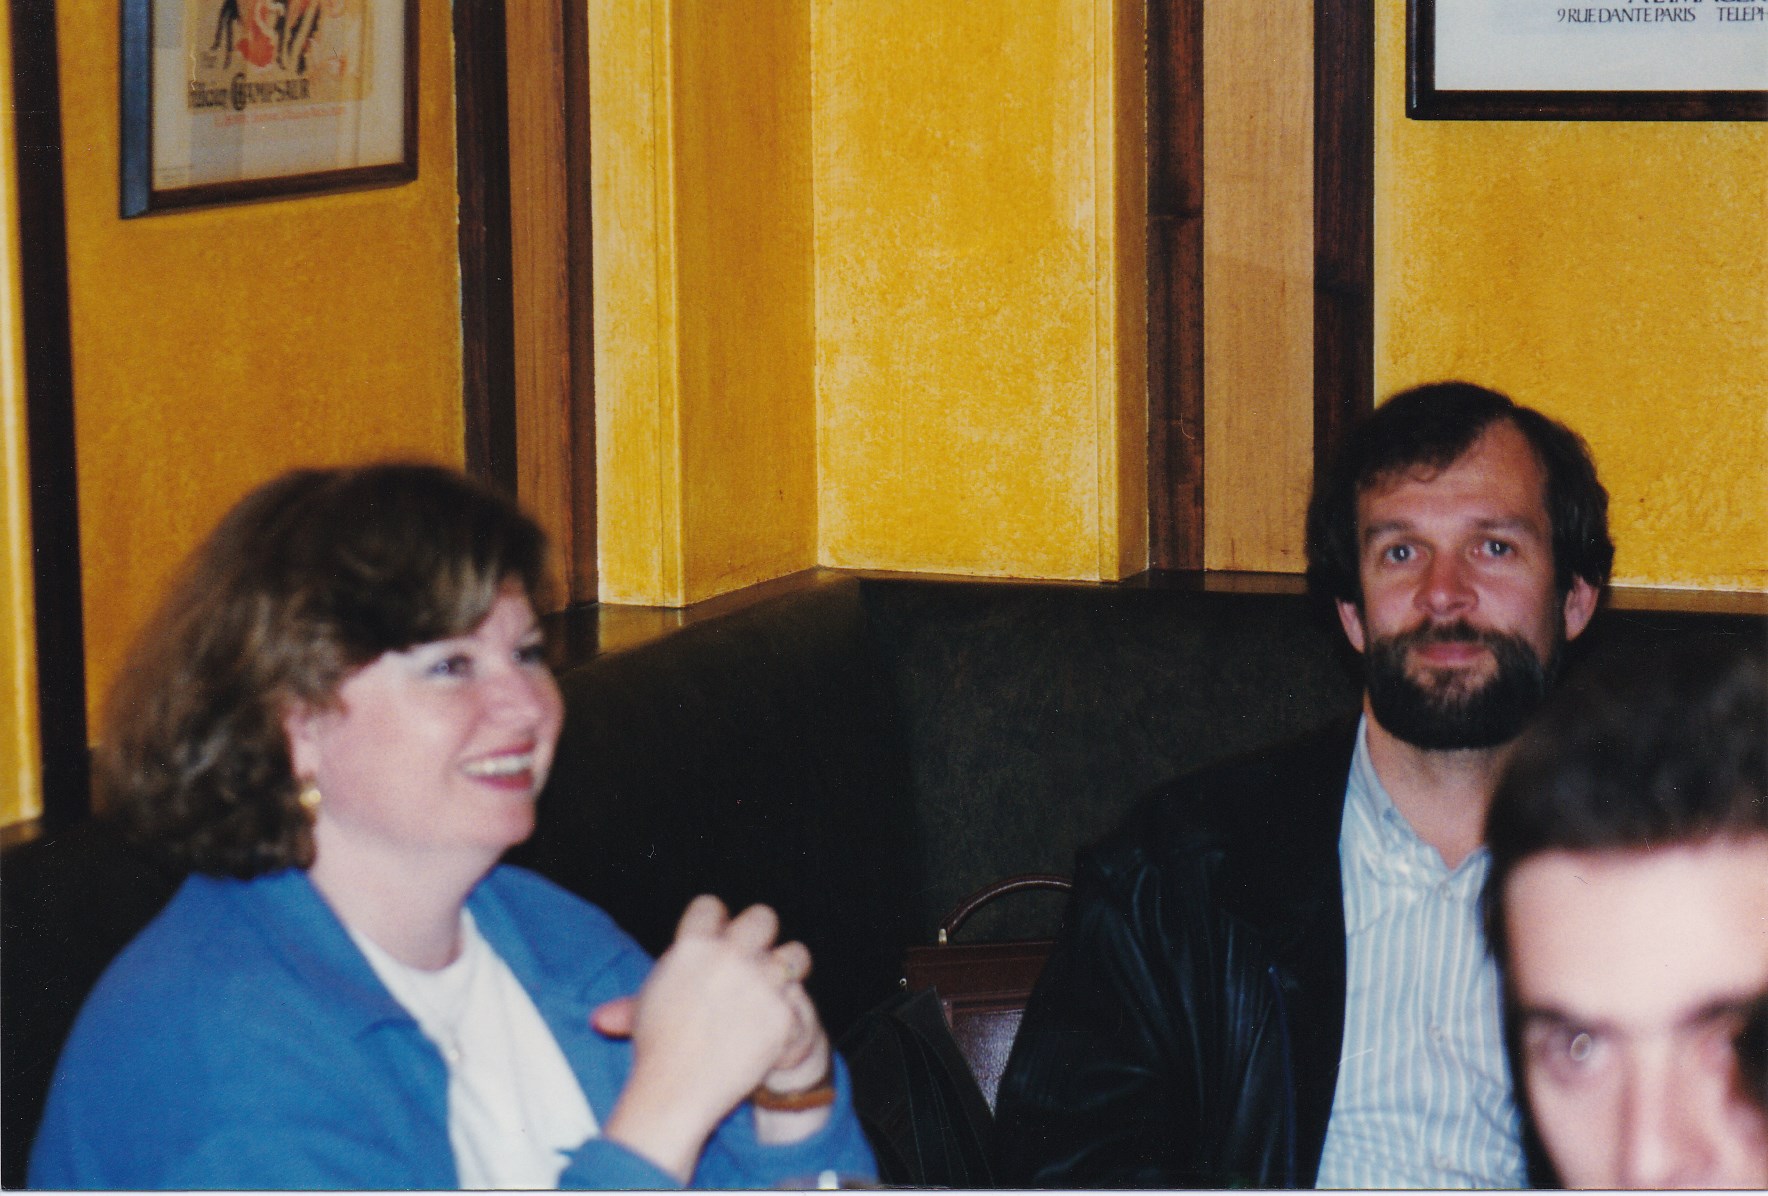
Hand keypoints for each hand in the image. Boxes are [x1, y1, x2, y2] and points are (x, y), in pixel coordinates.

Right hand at [595, 896, 824, 1178]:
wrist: (676, 1091)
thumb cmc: (656, 1049)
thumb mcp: (645, 1009)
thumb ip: (636, 1000)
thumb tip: (601, 1018)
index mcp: (693, 945)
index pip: (712, 906)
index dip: (715, 923)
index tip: (717, 940)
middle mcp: (731, 955)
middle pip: (762, 918)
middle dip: (759, 935)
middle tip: (753, 959)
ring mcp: (761, 983)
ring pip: (795, 954)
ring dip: (788, 969)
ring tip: (776, 988)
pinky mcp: (783, 1013)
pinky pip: (799, 1001)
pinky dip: (788, 1016)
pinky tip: (774, 1029)